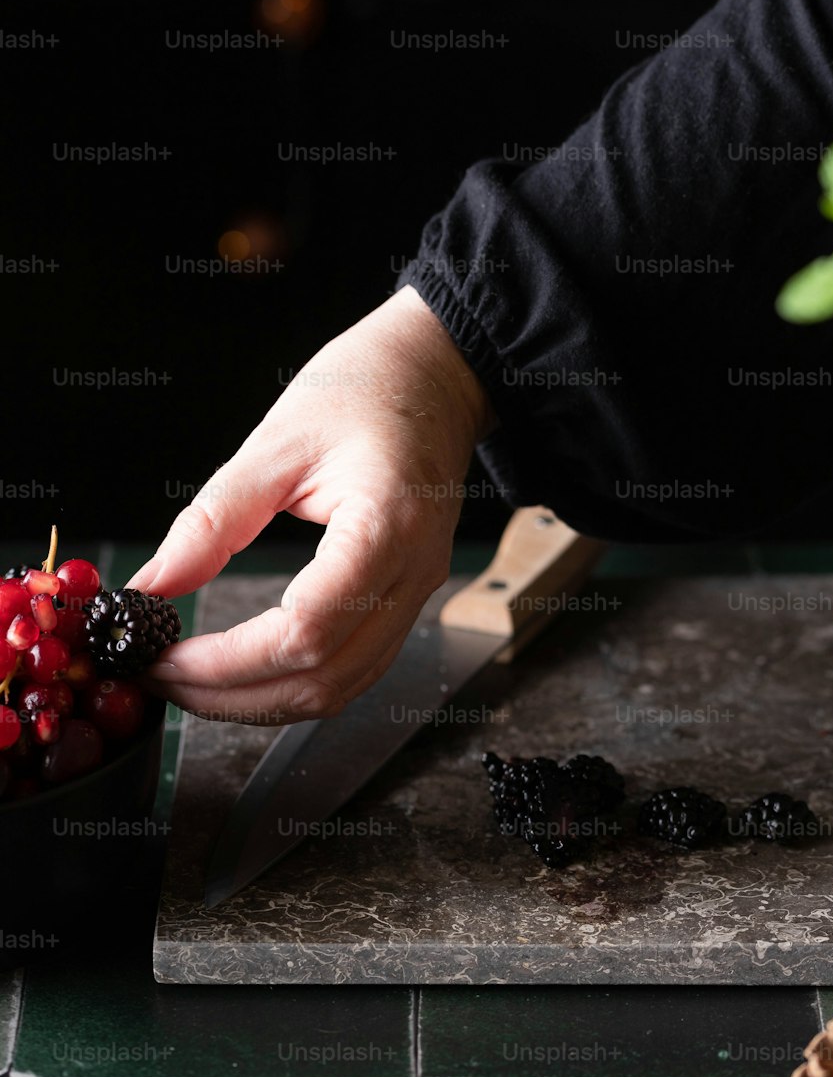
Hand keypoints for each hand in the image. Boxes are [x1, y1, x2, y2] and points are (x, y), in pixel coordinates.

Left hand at [129, 287, 494, 723]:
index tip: (167, 659)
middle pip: (324, 679)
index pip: (306, 630)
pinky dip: (295, 682)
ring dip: (262, 700)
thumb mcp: (278, 440)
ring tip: (193, 680)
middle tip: (163, 677)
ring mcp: (418, 591)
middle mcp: (413, 572)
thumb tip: (153, 585)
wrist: (436, 376)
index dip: (230, 663)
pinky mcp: (407, 597)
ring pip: (342, 688)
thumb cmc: (369, 388)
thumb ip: (213, 520)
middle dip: (233, 695)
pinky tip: (246, 669)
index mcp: (386, 526)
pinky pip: (355, 667)